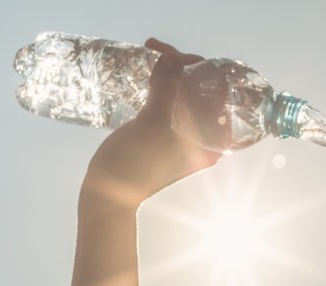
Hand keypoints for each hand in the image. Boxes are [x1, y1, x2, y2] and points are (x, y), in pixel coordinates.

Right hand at [82, 38, 223, 208]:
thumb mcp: (153, 122)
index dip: (200, 68)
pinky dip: (161, 87)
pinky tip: (149, 75)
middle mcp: (203, 140)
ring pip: (184, 96)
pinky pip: (169, 105)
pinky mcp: (163, 137)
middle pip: (202, 92)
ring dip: (170, 74)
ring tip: (152, 56)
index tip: (175, 56)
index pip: (218, 94)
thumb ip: (167, 87)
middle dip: (183, 67)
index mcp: (211, 142)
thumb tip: (175, 56)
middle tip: (157, 51)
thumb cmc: (135, 164)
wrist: (107, 195)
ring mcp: (182, 139)